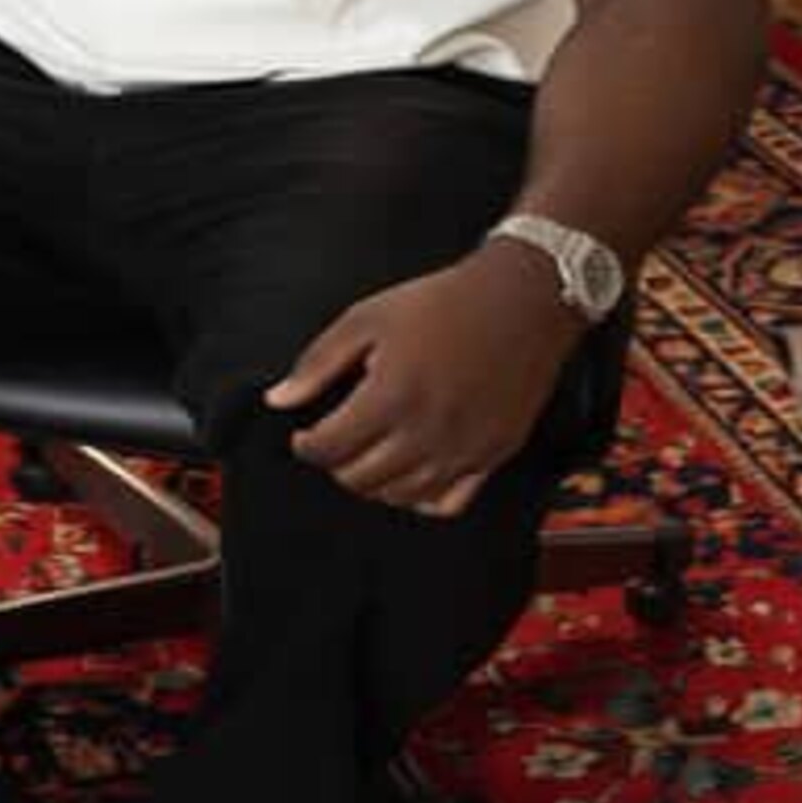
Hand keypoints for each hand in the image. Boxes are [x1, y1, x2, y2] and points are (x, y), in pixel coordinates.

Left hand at [264, 248, 580, 515]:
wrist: (521, 299)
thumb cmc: (445, 303)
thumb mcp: (368, 318)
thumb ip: (318, 363)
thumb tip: (280, 398)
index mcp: (391, 396)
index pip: (329, 449)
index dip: (306, 446)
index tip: (305, 436)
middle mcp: (427, 431)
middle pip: (360, 479)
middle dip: (336, 465)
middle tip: (336, 443)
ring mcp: (463, 449)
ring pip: (401, 498)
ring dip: (374, 484)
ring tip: (370, 456)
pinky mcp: (492, 455)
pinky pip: (448, 503)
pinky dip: (422, 499)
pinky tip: (411, 474)